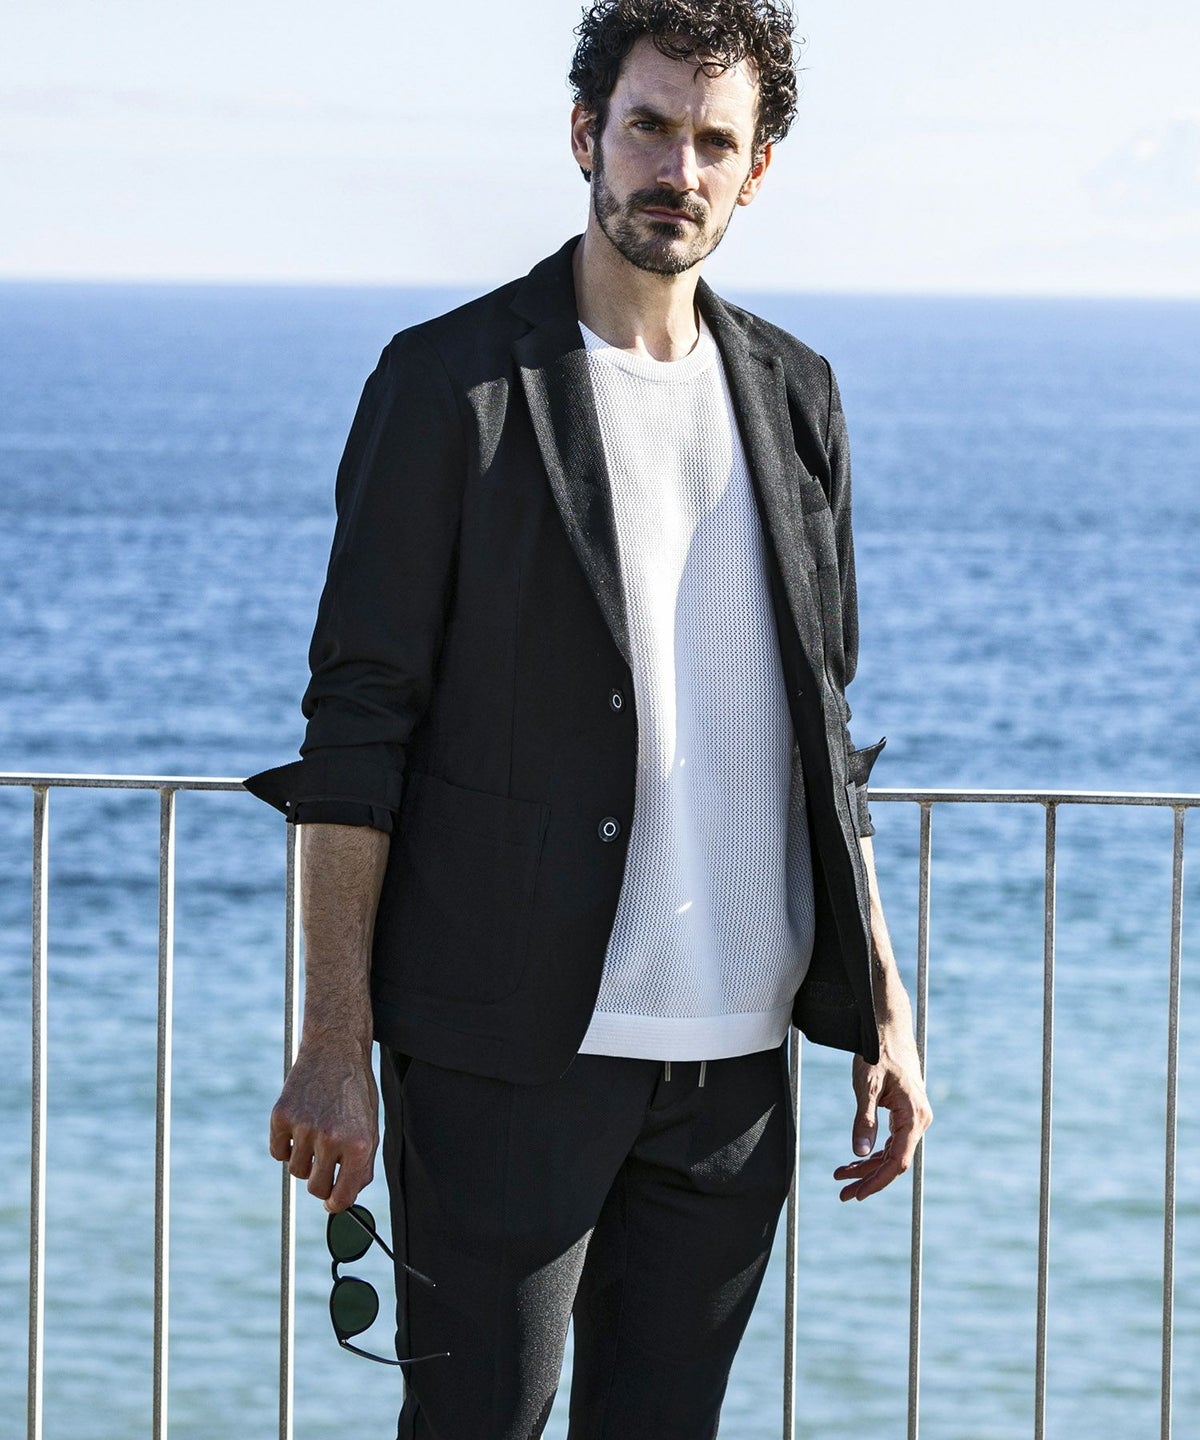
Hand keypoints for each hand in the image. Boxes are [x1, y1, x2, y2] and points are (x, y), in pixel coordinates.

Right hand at [268, 1036, 378, 1211]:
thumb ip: (362, 1164)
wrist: (335, 1049)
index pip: (341, 1196)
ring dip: (304, 1159)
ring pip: (296, 1170)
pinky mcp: (281, 1116)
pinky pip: (277, 1152)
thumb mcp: (370, 1126)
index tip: (332, 1202)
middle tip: (325, 1161)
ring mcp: (304, 1126)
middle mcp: (331, 1138)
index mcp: (359, 1144)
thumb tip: (346, 1197)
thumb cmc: (355, 1092)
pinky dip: (285, 1145)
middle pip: (315, 1188)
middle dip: (321, 1180)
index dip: (336, 1204)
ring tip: (316, 1131)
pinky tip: (299, 1124)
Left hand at [834, 1033, 931, 1201]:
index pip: (898, 1161)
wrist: (888, 1028)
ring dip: (867, 1166)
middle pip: (894, 1161)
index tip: (857, 1194)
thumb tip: (859, 1152)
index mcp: (914, 1116)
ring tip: (841, 1176)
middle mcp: (918, 1120)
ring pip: (891, 1152)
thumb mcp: (866, 1087)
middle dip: (868, 1178)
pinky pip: (890, 1141)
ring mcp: (913, 1118)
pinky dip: (872, 1151)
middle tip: (843, 1193)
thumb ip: (864, 1120)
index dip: (878, 1181)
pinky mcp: (905, 1114)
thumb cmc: (878, 1053)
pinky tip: (854, 1160)